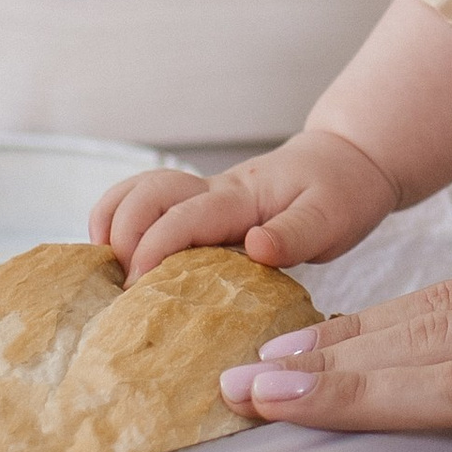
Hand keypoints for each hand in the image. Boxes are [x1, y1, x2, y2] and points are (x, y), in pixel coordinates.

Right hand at [90, 128, 406, 278]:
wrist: (348, 162)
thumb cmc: (341, 192)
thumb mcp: (332, 219)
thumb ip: (294, 235)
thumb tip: (254, 247)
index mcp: (241, 198)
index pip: (182, 218)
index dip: (152, 251)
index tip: (137, 290)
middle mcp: (214, 192)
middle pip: (147, 194)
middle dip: (120, 235)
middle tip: (122, 287)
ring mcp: (204, 197)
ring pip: (140, 191)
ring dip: (112, 221)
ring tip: (103, 268)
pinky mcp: (202, 208)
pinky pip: (150, 205)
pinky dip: (122, 223)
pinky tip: (117, 258)